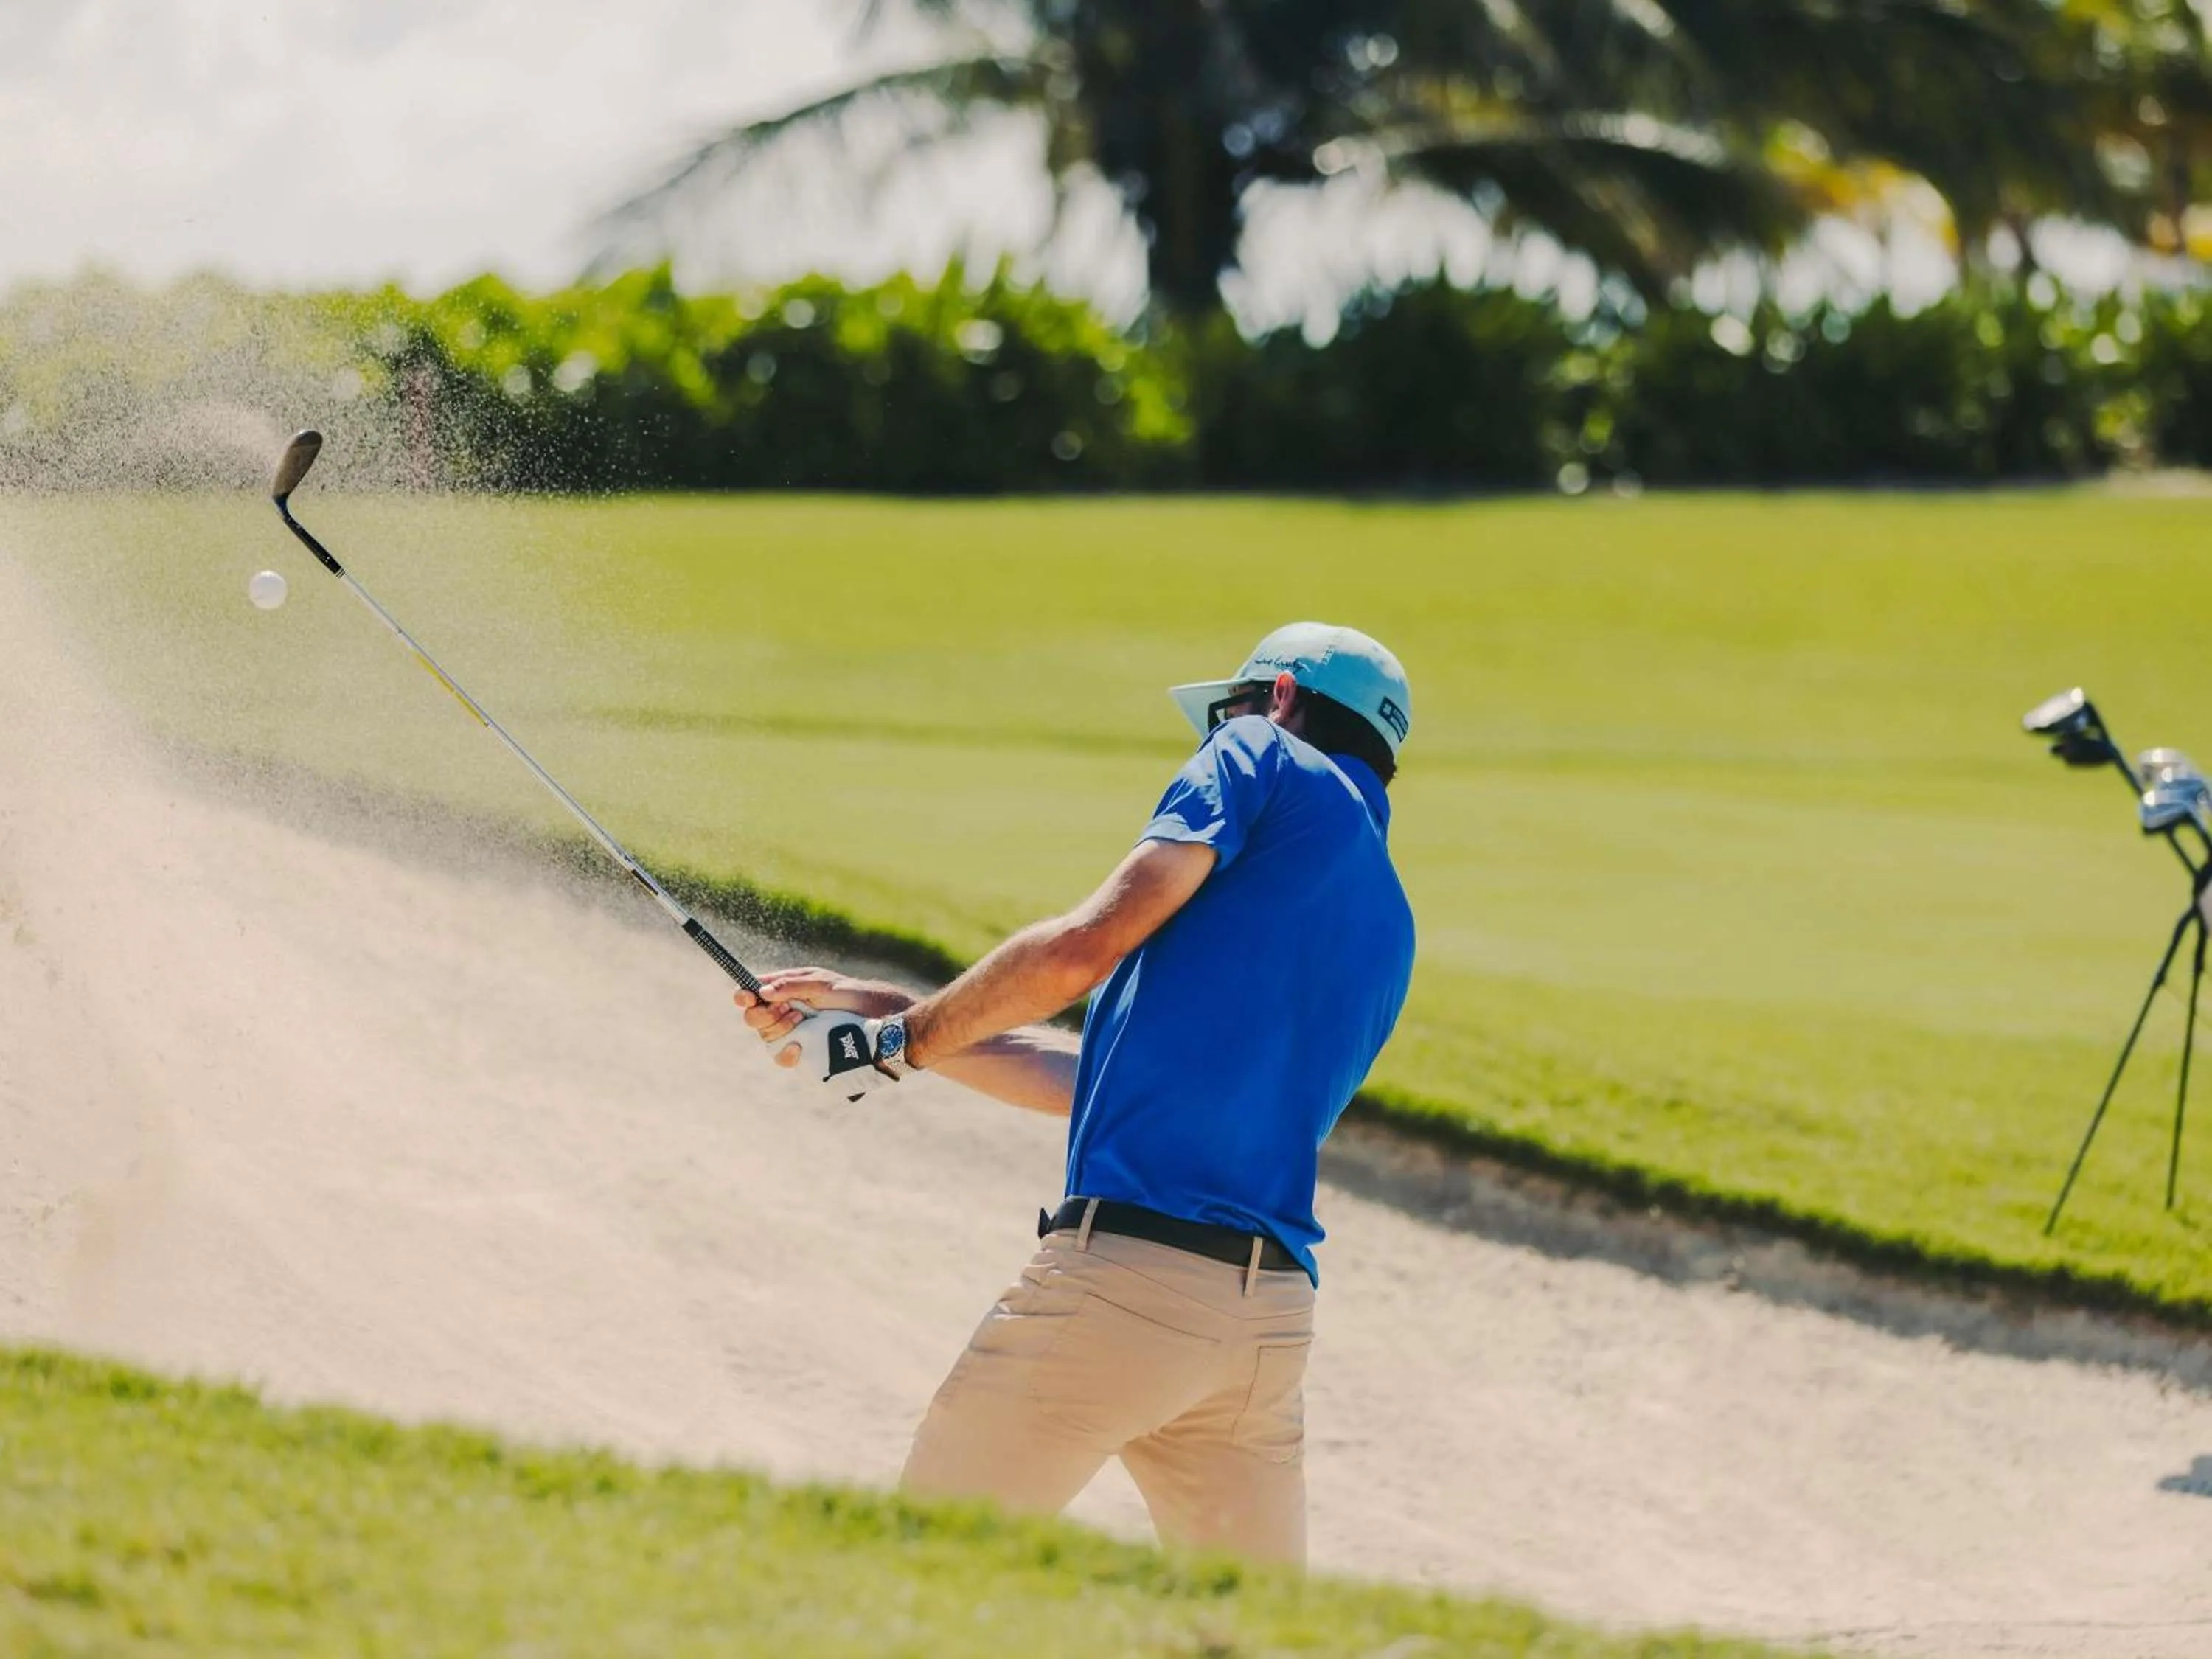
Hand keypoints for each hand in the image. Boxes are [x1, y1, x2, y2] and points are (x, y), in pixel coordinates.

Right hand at [734, 969, 912, 1096]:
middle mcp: (787, 1013)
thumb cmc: (852, 996)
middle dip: (761, 1014)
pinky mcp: (806, 1053)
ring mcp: (795, 1034)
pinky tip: (798, 1047)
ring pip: (767, 1038)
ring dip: (776, 1029)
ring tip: (798, 1019)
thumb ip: (792, 986)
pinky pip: (784, 1057)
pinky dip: (787, 1053)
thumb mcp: (822, 985)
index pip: (755, 994)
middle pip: (755, 1018)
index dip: (745, 996)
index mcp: (788, 992)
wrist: (879, 1021)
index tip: (744, 996)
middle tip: (781, 1009)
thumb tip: (762, 990)